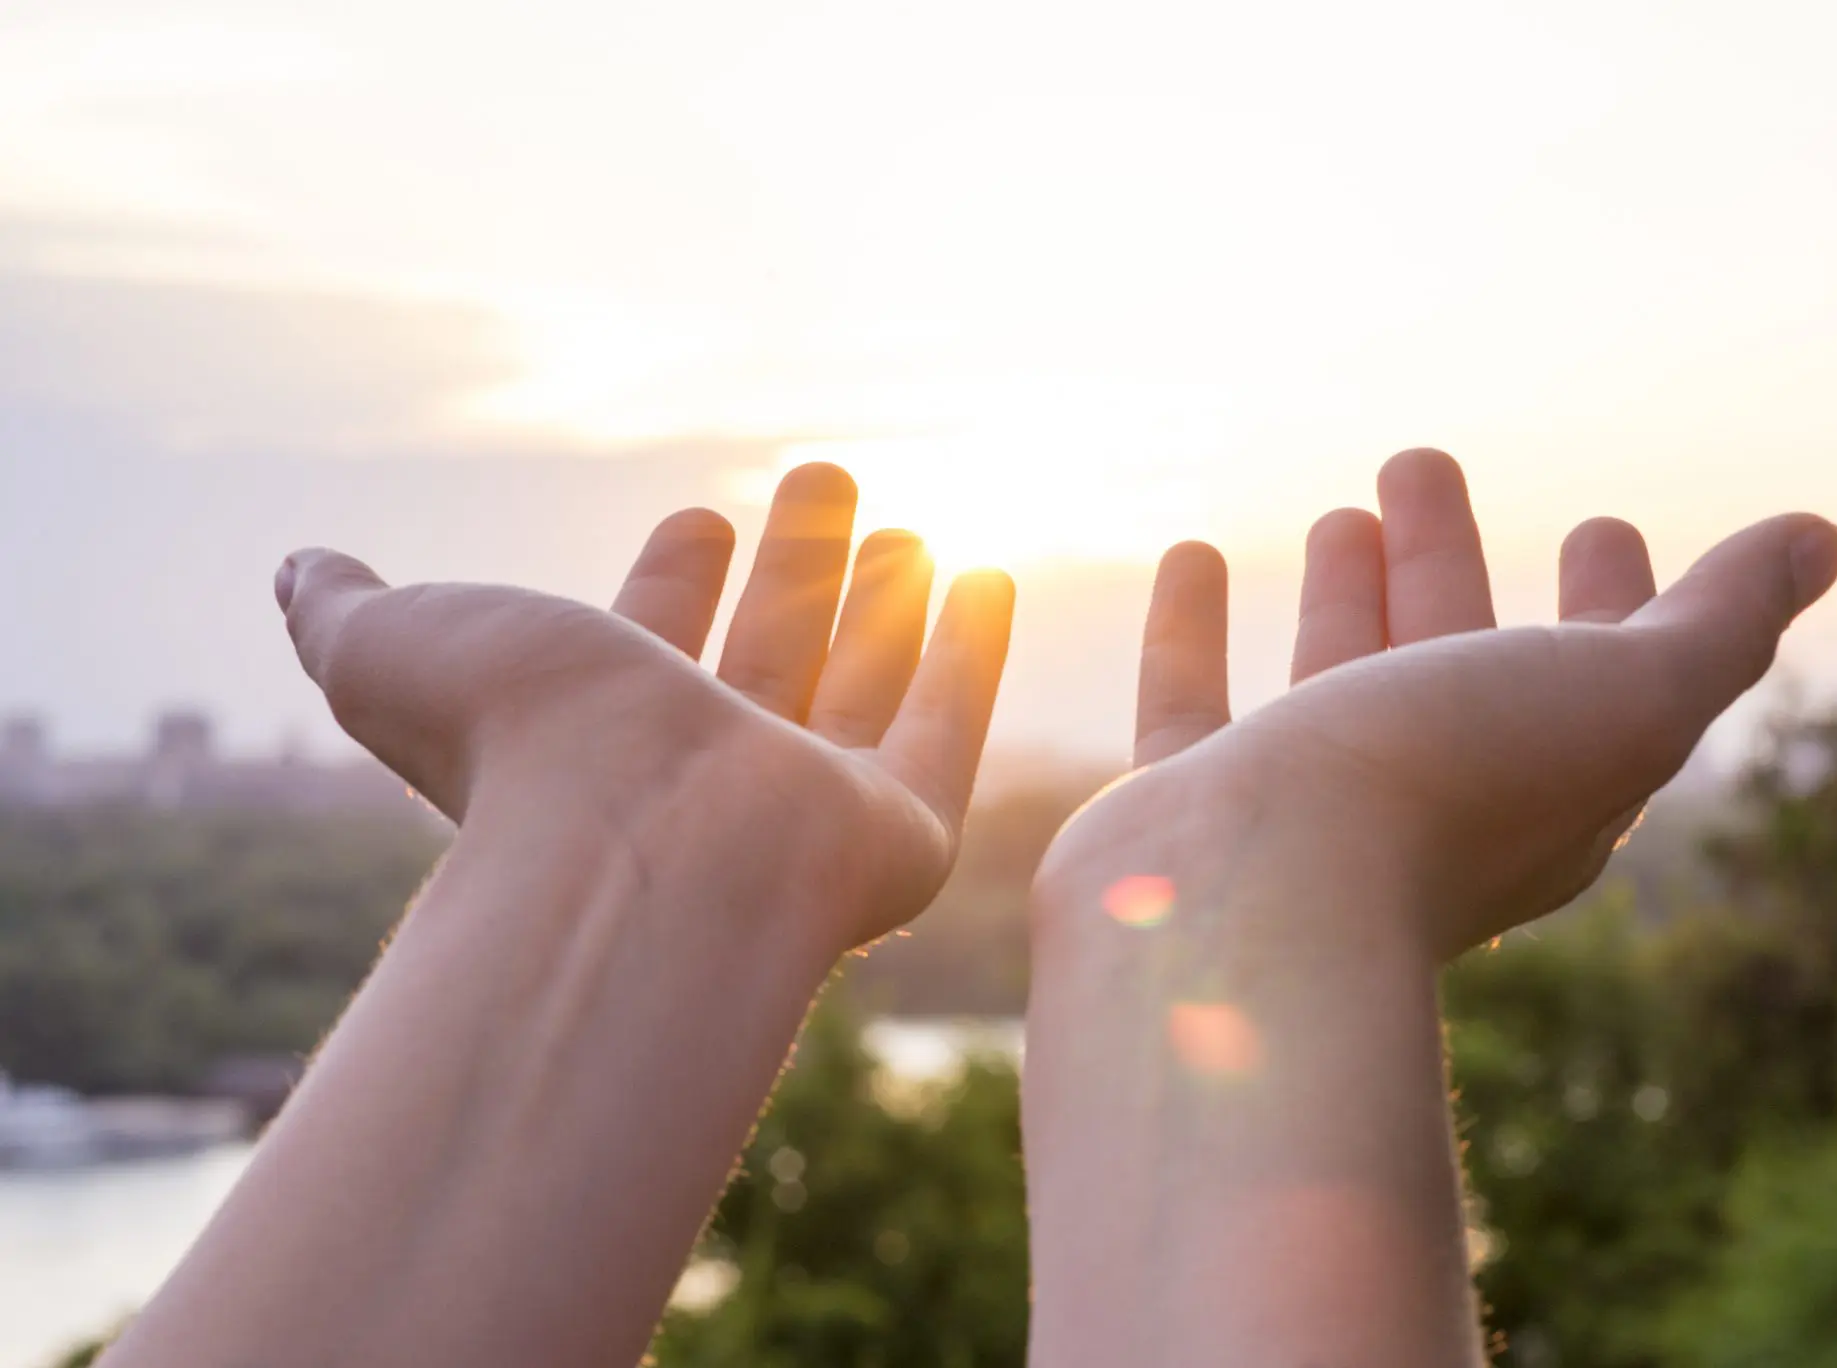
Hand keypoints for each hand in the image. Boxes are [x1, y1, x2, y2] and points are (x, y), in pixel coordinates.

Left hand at [276, 461, 1013, 952]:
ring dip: (883, 603)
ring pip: (860, 684)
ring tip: (906, 527)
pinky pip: (946, 730)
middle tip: (826, 481)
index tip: (700, 517)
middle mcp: (709, 772)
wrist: (635, 851)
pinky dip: (970, 657)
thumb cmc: (516, 749)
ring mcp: (808, 808)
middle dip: (796, 569)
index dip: (674, 580)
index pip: (653, 641)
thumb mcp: (391, 650)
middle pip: (767, 651)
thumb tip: (299, 571)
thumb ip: (345, 611)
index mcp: (605, 730)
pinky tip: (987, 581)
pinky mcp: (898, 833)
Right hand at [1039, 447, 1836, 959]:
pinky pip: (1191, 700)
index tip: (1600, 527)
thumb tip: (1818, 537)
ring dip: (1347, 591)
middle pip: (1451, 663)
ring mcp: (1303, 813)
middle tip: (1421, 462)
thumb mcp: (1624, 695)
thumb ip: (1721, 620)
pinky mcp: (1192, 812)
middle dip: (1451, 565)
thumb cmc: (1443, 795)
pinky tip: (1190, 553)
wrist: (1249, 912)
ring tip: (1344, 510)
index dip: (1614, 605)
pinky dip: (1192, 626)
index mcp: (1544, 788)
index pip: (1597, 684)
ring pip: (1333, 681)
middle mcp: (1425, 804)